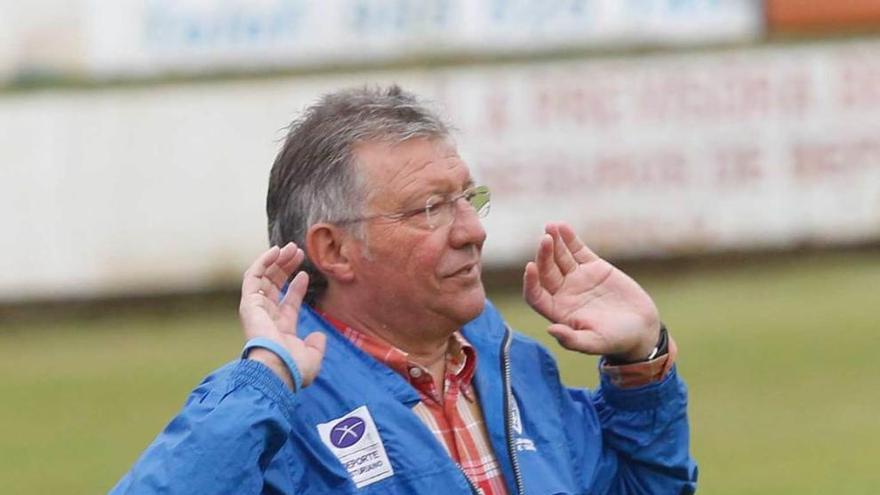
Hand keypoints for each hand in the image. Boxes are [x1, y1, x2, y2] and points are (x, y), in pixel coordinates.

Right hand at [239, 243, 325, 389]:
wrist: (277, 368)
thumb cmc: (294, 368)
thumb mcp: (312, 358)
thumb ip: (316, 346)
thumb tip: (319, 336)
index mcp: (280, 329)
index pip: (287, 302)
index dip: (297, 287)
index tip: (306, 273)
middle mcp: (266, 317)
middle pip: (274, 286)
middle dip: (286, 268)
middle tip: (298, 252)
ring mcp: (256, 309)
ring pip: (263, 277)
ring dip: (276, 261)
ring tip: (290, 247)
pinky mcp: (248, 302)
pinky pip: (252, 277)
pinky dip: (262, 262)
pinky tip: (275, 251)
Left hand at [523, 223, 659, 360]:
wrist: (641, 329)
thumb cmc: (616, 341)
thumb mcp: (595, 343)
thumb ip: (572, 340)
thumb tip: (550, 329)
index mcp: (558, 311)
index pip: (535, 295)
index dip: (531, 282)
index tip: (530, 267)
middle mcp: (563, 293)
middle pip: (546, 271)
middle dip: (544, 256)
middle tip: (545, 240)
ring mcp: (577, 278)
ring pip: (560, 257)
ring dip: (554, 242)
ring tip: (551, 227)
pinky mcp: (593, 267)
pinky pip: (578, 250)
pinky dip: (570, 239)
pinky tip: (562, 227)